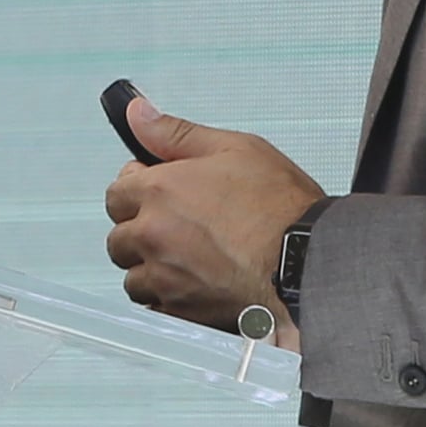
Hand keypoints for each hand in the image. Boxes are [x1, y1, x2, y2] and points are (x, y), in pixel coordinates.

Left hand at [101, 93, 328, 344]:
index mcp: (159, 191)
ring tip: (187, 260)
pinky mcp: (182, 312)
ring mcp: (165, 278)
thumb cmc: (281, 207)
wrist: (309, 261)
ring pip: (133, 278)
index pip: (115, 194)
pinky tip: (194, 287)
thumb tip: (137, 114)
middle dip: (141, 232)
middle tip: (176, 228)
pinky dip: (168, 300)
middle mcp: (153, 236)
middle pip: (119, 239)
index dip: (136, 192)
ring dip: (151, 270)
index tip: (157, 194)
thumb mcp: (235, 148)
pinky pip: (155, 308)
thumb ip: (175, 133)